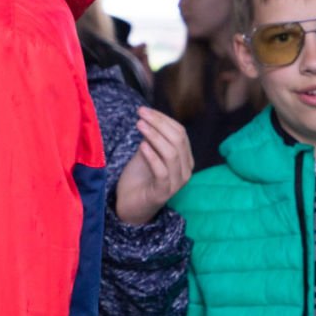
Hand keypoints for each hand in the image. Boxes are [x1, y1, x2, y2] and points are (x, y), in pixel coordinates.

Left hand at [115, 108, 194, 225]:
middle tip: (140, 114)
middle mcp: (185, 171)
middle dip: (159, 124)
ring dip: (154, 136)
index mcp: (184, 159)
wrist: (130, 205)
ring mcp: (176, 183)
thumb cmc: (139, 178)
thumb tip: (148, 117)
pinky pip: (162, 172)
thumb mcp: (146, 153)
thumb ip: (151, 138)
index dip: (163, 119)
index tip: (145, 110)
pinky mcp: (163, 193)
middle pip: (178, 140)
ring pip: (172, 154)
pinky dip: (152, 157)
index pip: (180, 133)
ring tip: (139, 125)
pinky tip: (141, 146)